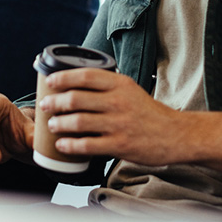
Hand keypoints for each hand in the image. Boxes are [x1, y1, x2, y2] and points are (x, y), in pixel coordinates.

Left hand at [40, 69, 186, 166]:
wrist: (176, 135)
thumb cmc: (149, 113)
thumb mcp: (131, 90)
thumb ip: (107, 87)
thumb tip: (76, 85)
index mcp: (121, 84)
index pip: (85, 76)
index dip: (63, 77)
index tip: (50, 82)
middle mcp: (118, 102)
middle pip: (76, 98)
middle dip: (55, 102)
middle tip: (45, 105)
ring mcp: (119, 124)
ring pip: (78, 121)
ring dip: (59, 123)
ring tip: (52, 124)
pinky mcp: (120, 145)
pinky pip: (88, 145)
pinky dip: (70, 145)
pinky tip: (62, 145)